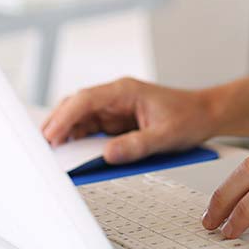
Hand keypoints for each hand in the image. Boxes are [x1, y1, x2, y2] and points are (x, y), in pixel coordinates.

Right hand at [41, 77, 215, 163]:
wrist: (206, 114)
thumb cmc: (189, 117)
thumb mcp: (165, 136)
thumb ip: (136, 145)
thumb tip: (108, 154)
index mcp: (125, 91)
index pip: (86, 99)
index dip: (64, 118)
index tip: (50, 136)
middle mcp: (116, 97)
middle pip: (76, 107)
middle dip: (57, 125)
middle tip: (42, 149)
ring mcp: (115, 110)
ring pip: (81, 119)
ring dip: (67, 136)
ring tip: (53, 156)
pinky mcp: (117, 123)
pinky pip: (92, 131)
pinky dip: (80, 143)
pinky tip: (73, 157)